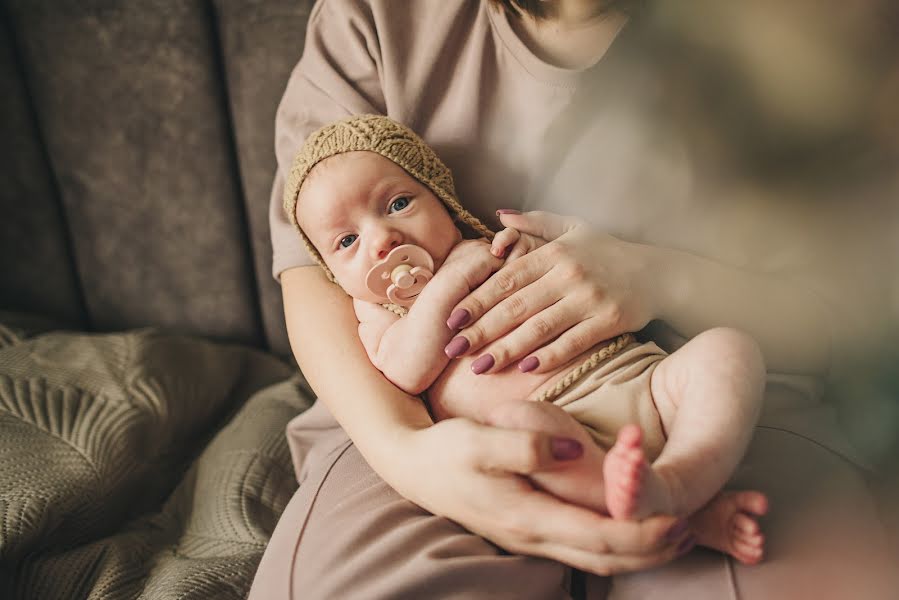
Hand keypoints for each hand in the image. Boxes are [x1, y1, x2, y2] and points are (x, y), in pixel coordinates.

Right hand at [390, 418, 690, 575]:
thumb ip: (527, 444)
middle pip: (605, 558)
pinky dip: (613, 547)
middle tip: (692, 531)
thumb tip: (571, 449)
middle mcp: (532, 536)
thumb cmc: (447, 450)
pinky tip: (628, 531)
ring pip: (595, 560)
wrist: (413, 467)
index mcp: (526, 514)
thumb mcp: (480, 439)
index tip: (677, 518)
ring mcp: (530, 538)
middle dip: (651, 550)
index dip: (641, 532)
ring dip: (637, 553)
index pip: (597, 535)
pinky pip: (580, 550)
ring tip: (674, 536)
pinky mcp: (529, 531)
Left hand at [445, 211, 657, 373]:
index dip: (476, 300)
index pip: (506, 279)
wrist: (658, 273)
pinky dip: (549, 354)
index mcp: (554, 253)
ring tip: (479, 367)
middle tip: (453, 349)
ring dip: (506, 349)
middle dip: (481, 329)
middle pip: (516, 306)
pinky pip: (574, 341)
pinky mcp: (610, 320)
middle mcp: (569, 274)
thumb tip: (498, 216)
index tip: (451, 319)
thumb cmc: (608, 253)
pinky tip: (526, 368)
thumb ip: (534, 223)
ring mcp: (590, 298)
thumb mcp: (572, 228)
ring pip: (540, 327)